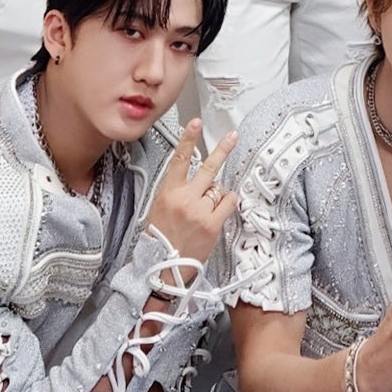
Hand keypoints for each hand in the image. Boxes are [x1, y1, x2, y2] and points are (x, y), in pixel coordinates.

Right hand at [146, 120, 237, 268]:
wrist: (163, 268)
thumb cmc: (160, 239)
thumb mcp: (159, 209)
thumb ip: (175, 191)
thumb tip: (194, 178)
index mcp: (168, 193)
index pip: (179, 159)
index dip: (188, 139)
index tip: (195, 123)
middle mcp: (184, 198)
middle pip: (208, 167)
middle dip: (222, 150)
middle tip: (232, 136)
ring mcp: (200, 211)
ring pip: (219, 188)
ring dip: (216, 194)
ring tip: (207, 207)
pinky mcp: (212, 224)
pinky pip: (228, 202)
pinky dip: (226, 203)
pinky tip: (218, 210)